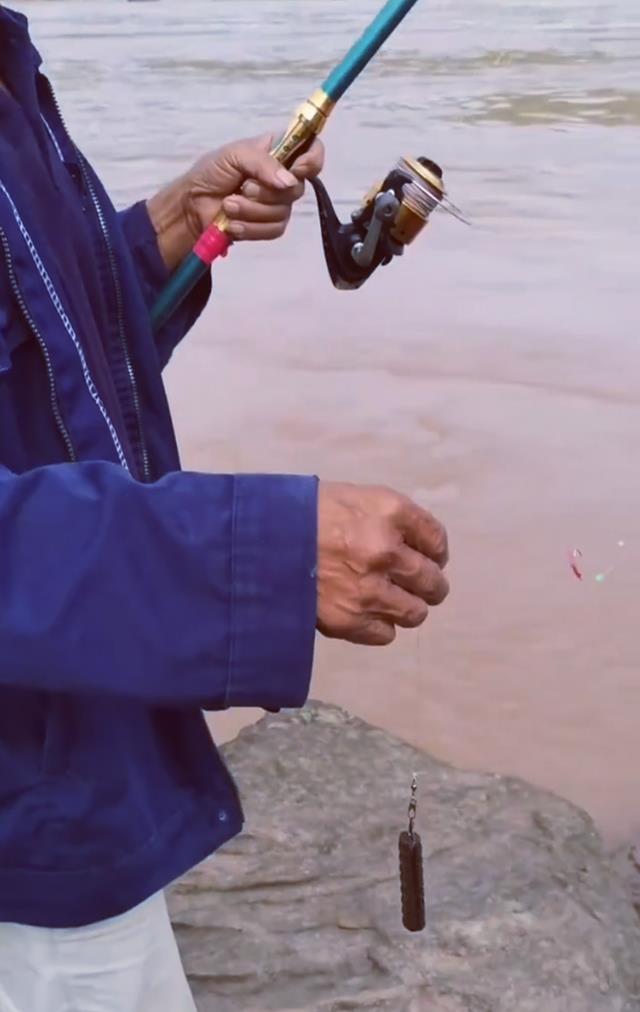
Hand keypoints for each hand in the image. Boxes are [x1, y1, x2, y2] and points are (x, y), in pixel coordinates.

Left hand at [184, 133, 324, 242]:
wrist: (192, 205)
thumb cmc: (212, 172)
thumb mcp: (235, 155)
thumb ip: (263, 162)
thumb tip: (290, 181)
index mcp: (278, 152)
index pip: (312, 150)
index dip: (312, 160)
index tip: (296, 169)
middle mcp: (283, 177)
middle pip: (297, 188)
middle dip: (266, 192)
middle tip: (243, 188)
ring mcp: (277, 204)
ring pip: (283, 212)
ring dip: (251, 210)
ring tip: (229, 205)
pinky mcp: (269, 227)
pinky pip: (273, 230)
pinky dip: (251, 227)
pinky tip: (233, 223)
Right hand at [317, 482, 448, 645]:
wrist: (255, 543)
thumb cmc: (301, 512)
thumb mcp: (350, 496)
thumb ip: (388, 517)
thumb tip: (417, 544)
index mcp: (389, 511)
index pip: (436, 539)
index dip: (435, 551)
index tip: (428, 556)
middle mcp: (386, 551)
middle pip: (433, 581)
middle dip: (429, 584)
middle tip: (417, 584)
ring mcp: (370, 590)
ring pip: (415, 613)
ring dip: (408, 607)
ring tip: (391, 600)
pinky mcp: (350, 621)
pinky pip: (385, 634)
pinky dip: (379, 625)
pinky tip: (365, 611)